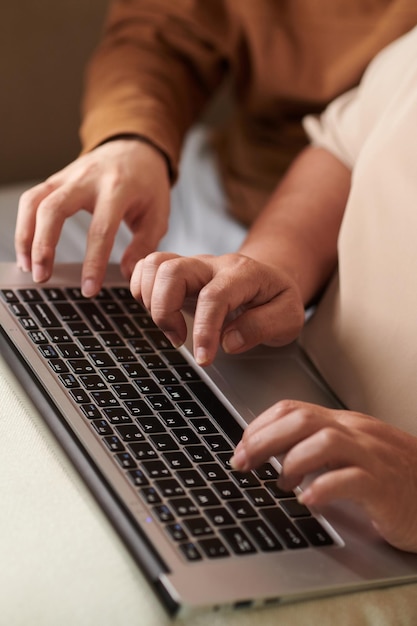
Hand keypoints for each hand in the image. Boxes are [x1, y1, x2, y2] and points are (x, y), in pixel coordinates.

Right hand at [15, 138, 169, 295]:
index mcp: (119, 188)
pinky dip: (24, 225)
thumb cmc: (147, 184)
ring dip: (26, 236)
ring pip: (34, 202)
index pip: (101, 229)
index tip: (89, 289)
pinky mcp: (55, 179)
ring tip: (29, 267)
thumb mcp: (158, 214)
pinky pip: (31, 199)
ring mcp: (67, 176)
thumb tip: (127, 274)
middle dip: (44, 246)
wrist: (135, 148)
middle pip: (54, 209)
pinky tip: (27, 250)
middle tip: (42, 277)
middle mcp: (88, 179)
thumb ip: (145, 246)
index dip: (93, 262)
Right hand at [130, 251, 304, 364]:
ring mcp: (193, 266)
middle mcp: (213, 264)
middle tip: (179, 340)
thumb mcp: (289, 318)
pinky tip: (159, 313)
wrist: (271, 279)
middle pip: (172, 271)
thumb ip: (263, 327)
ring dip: (151, 300)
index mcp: (243, 273)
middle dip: (165, 311)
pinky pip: (147, 268)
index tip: (204, 359)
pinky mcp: (179, 272)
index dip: (204, 330)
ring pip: (154, 264)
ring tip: (170, 328)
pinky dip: (142, 290)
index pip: (213, 297)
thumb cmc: (277, 300)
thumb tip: (229, 342)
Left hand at [230, 400, 416, 551]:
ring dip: (292, 462)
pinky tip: (308, 501)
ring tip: (281, 485)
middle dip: (262, 440)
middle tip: (243, 464)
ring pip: (324, 442)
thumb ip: (317, 448)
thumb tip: (269, 453)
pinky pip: (351, 479)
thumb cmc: (394, 477)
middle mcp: (356, 433)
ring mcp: (373, 456)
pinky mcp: (385, 486)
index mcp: (344, 424)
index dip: (259, 426)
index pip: (292, 409)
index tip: (240, 447)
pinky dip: (323, 488)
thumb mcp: (352, 453)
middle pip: (301, 420)